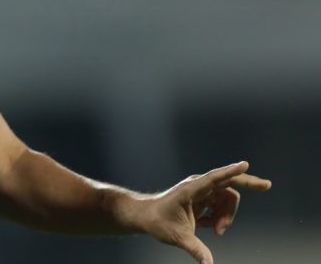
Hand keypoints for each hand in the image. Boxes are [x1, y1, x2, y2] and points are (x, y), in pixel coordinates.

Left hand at [139, 161, 270, 263]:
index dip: (229, 171)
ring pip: (227, 198)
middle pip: (228, 183)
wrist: (147, 217)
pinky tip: (206, 226)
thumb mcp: (178, 238)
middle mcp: (197, 186)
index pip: (213, 179)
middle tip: (267, 186)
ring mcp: (201, 190)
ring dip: (227, 216)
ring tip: (216, 232)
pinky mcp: (203, 196)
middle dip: (248, 184)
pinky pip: (221, 205)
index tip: (244, 164)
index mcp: (190, 190)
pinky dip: (219, 217)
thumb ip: (196, 250)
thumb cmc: (158, 222)